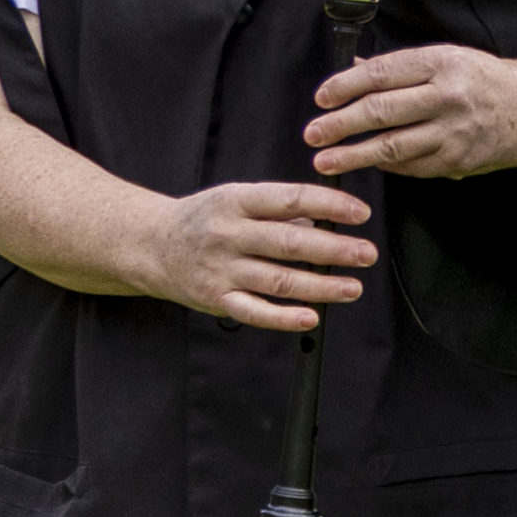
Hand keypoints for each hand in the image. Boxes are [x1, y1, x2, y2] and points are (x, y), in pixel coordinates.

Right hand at [150, 178, 377, 333]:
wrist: (150, 244)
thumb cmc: (204, 219)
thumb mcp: (236, 198)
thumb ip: (280, 209)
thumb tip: (326, 220)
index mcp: (236, 201)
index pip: (290, 199)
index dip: (330, 205)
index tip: (361, 214)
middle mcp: (227, 235)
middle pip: (289, 243)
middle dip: (334, 250)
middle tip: (366, 253)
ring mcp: (220, 269)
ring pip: (278, 281)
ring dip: (321, 286)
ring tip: (353, 287)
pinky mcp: (215, 298)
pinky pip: (254, 312)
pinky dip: (284, 317)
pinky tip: (311, 316)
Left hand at [306, 47, 516, 180]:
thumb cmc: (486, 81)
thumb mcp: (448, 58)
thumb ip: (400, 67)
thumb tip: (352, 72)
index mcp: (442, 64)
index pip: (381, 74)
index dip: (345, 87)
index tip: (322, 98)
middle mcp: (447, 96)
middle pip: (380, 111)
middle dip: (339, 125)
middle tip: (313, 134)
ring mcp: (454, 131)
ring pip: (391, 146)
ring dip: (352, 155)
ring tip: (326, 161)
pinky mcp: (458, 160)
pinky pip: (411, 166)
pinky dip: (386, 166)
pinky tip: (368, 163)